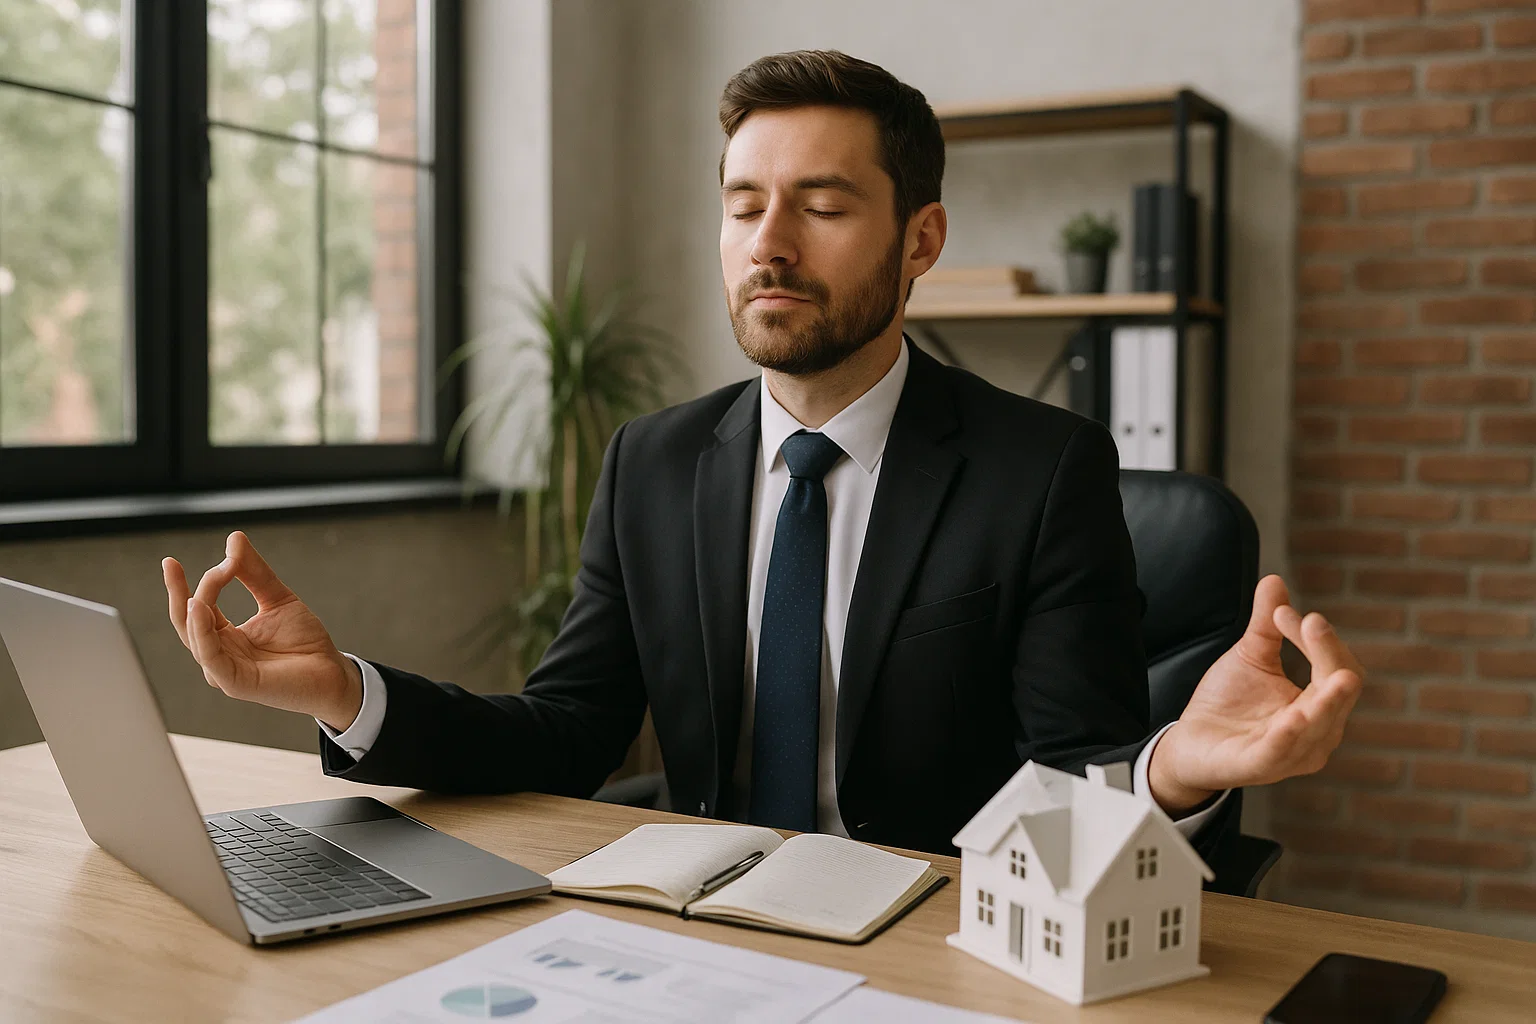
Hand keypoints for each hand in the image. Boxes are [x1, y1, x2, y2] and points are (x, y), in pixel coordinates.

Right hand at [163, 531, 362, 729]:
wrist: (332, 672)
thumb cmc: (305, 642)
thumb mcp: (278, 598)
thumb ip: (254, 572)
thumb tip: (234, 538)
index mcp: (225, 636)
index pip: (197, 607)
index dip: (198, 581)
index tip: (221, 557)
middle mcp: (219, 653)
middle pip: (186, 620)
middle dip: (176, 592)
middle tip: (170, 564)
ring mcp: (224, 670)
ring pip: (195, 636)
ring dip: (194, 606)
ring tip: (198, 585)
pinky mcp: (235, 683)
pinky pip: (210, 657)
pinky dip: (202, 631)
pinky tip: (200, 608)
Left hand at [1148, 574, 1363, 812]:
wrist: (1191, 741)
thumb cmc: (1230, 702)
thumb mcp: (1251, 656)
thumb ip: (1266, 624)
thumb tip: (1275, 579)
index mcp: (1321, 704)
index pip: (1337, 667)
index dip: (1319, 639)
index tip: (1285, 613)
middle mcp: (1319, 732)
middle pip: (1338, 691)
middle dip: (1327, 654)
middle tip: (1310, 621)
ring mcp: (1294, 754)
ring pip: (1320, 725)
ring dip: (1325, 701)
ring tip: (1331, 677)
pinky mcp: (1263, 767)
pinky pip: (1282, 752)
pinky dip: (1290, 735)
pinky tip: (1295, 717)